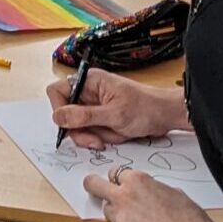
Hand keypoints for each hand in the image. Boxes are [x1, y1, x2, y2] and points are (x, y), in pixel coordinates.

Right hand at [46, 68, 188, 148]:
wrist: (165, 116)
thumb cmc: (146, 108)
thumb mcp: (114, 114)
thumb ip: (84, 116)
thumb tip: (58, 117)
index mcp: (89, 81)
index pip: (57, 91)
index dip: (59, 108)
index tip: (69, 124)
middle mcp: (88, 92)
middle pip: (65, 112)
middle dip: (78, 130)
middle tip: (94, 140)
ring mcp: (93, 106)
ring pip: (76, 125)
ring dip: (90, 136)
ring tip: (109, 138)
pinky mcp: (99, 118)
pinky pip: (88, 131)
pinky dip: (98, 137)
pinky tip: (112, 137)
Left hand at [84, 168, 222, 221]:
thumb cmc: (190, 220)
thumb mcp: (172, 191)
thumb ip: (151, 188)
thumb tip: (146, 192)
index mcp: (137, 181)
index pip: (114, 173)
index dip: (117, 180)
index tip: (118, 185)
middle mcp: (124, 196)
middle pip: (94, 186)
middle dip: (94, 186)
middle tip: (94, 189)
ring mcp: (119, 218)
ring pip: (107, 213)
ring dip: (117, 217)